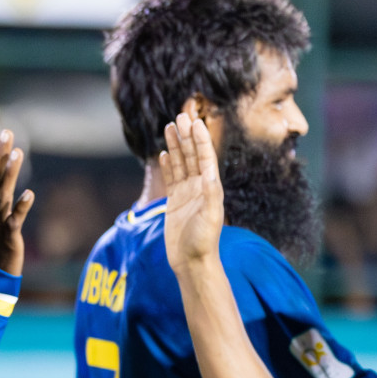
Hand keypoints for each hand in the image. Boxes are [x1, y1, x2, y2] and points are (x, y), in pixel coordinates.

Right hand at [160, 112, 224, 269]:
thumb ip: (209, 194)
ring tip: (170, 127)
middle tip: (181, 116)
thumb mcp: (210, 217)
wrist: (192, 261)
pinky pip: (172, 178)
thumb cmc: (203, 241)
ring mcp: (187, 194)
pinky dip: (169, 165)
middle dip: (187, 136)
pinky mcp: (175, 202)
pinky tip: (165, 154)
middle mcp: (200, 187)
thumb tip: (208, 173)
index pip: (205, 157)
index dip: (200, 139)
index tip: (195, 121)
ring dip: (176, 145)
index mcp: (211, 187)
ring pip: (181, 163)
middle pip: (193, 155)